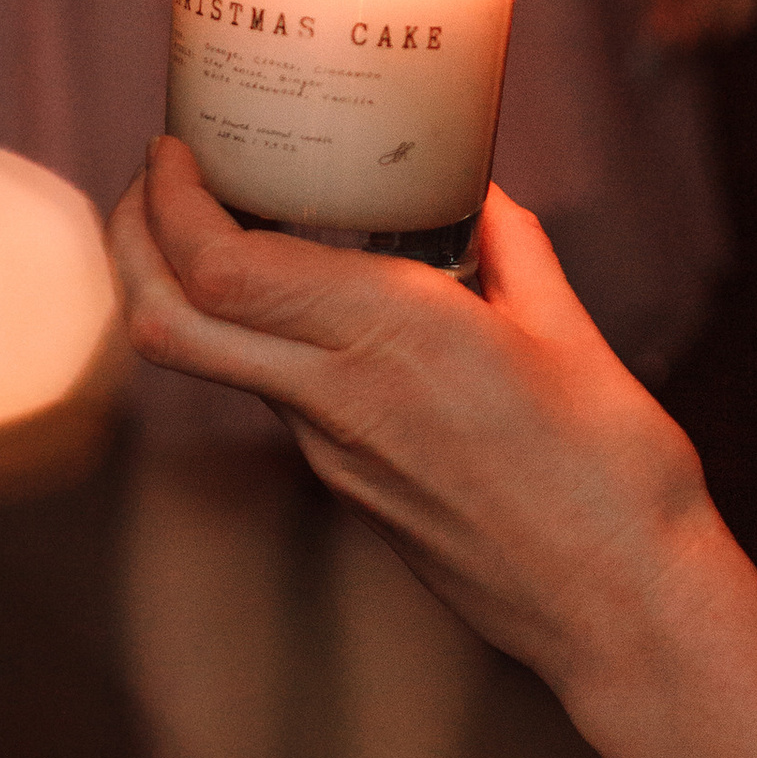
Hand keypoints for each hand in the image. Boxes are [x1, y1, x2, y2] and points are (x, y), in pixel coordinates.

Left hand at [111, 142, 721, 706]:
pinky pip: (277, 398)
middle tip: (156, 179)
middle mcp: (341, 397)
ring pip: (213, 363)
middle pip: (169, 323)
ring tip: (224, 224)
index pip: (225, 268)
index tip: (176, 146)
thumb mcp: (570, 334)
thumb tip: (475, 187)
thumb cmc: (615, 473)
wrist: (622, 611)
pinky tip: (310, 307)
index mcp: (395, 337)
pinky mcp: (348, 491)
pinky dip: (260, 337)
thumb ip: (510, 250)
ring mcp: (332, 456)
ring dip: (188, 288)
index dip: (173, 202)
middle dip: (134, 242)